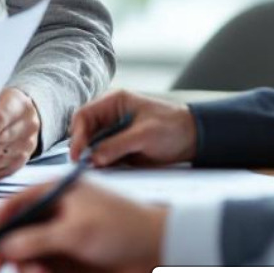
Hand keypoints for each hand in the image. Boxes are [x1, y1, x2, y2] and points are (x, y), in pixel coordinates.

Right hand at [0, 180, 165, 272]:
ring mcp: (62, 235)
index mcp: (53, 193)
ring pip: (30, 255)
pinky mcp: (71, 256)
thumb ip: (37, 240)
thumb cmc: (123, 227)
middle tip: (13, 271)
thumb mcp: (75, 232)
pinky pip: (46, 268)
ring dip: (31, 269)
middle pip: (17, 234)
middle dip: (14, 255)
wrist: (159, 248)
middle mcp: (54, 212)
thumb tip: (6, 246)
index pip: (13, 205)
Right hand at [69, 90, 196, 166]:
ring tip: (93, 170)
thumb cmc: (173, 127)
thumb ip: (117, 145)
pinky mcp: (120, 148)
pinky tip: (103, 170)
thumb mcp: (144, 135)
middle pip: (84, 131)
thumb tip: (93, 158)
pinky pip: (104, 156)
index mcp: (113, 102)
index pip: (84, 115)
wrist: (196, 139)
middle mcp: (110, 116)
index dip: (77, 134)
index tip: (77, 153)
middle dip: (82, 148)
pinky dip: (101, 164)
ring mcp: (114, 133)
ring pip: (92, 146)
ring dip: (91, 157)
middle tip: (82, 165)